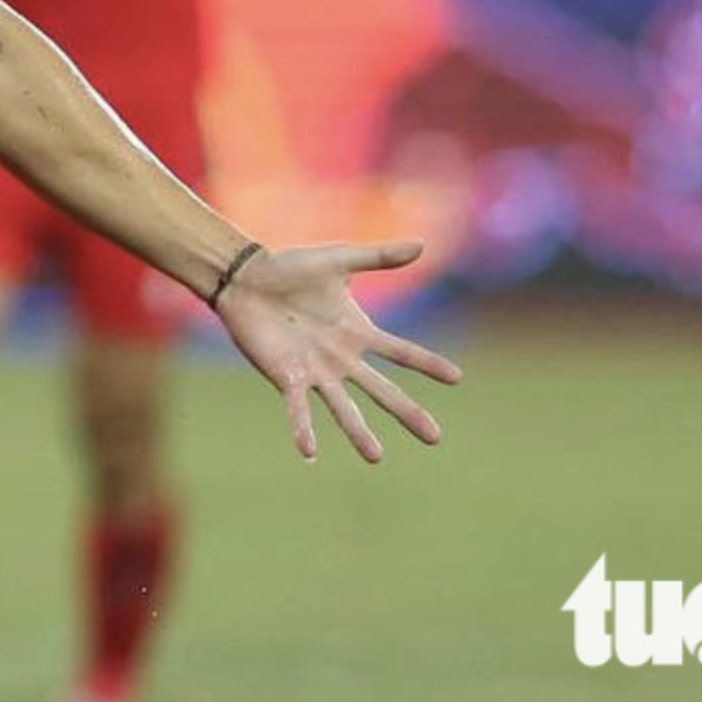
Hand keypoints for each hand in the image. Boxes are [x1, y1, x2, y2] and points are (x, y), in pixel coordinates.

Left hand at [212, 241, 460, 462]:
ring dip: (359, 433)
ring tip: (376, 457)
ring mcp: (316, 371)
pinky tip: (310, 451)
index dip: (427, 363)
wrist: (245, 278)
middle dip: (408, 412)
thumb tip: (423, 244)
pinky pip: (298, 407)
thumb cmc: (290, 268)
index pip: (401, 351)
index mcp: (358, 332)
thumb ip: (378, 257)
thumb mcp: (339, 260)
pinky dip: (303, 428)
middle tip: (435, 437)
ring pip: (344, 408)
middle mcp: (342, 358)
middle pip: (382, 390)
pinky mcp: (286, 377)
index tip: (457, 377)